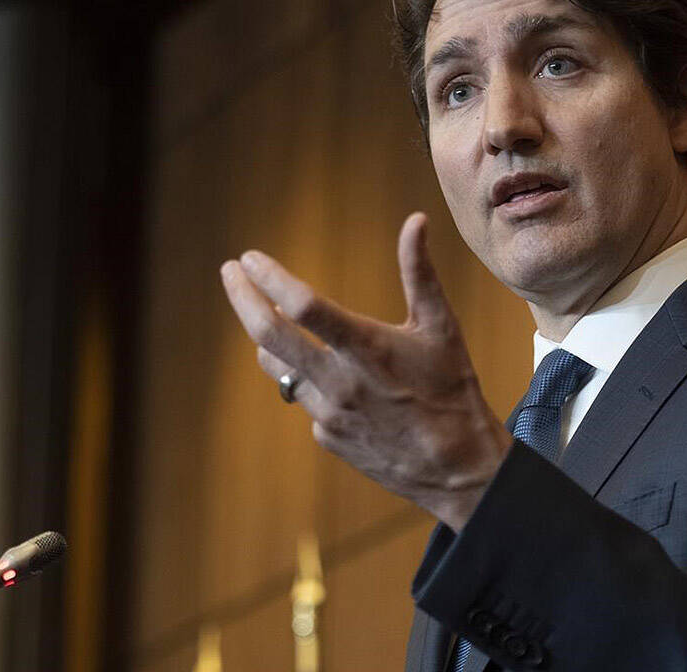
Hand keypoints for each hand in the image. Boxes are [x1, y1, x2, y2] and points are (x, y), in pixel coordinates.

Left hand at [220, 212, 511, 530]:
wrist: (457, 467)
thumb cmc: (453, 388)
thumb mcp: (440, 326)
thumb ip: (419, 272)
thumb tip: (416, 220)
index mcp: (367, 349)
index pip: (303, 306)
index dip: (270, 278)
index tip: (250, 257)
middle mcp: (339, 382)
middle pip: (268, 335)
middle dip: (241, 298)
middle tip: (229, 272)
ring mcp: (328, 413)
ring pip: (278, 367)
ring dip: (271, 339)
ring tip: (277, 318)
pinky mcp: (325, 435)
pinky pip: (303, 397)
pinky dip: (308, 378)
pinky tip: (332, 376)